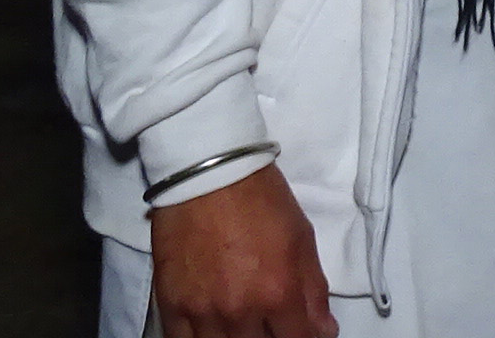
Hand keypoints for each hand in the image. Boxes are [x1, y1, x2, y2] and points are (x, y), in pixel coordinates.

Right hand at [150, 164, 334, 337]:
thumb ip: (314, 291)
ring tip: (242, 326)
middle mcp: (240, 311)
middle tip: (269, 323)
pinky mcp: (171, 304)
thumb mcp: (302, 240)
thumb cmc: (260, 200)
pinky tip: (212, 331)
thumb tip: (323, 331)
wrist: (208, 172)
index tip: (298, 332)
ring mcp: (202, 312)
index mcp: (279, 294)